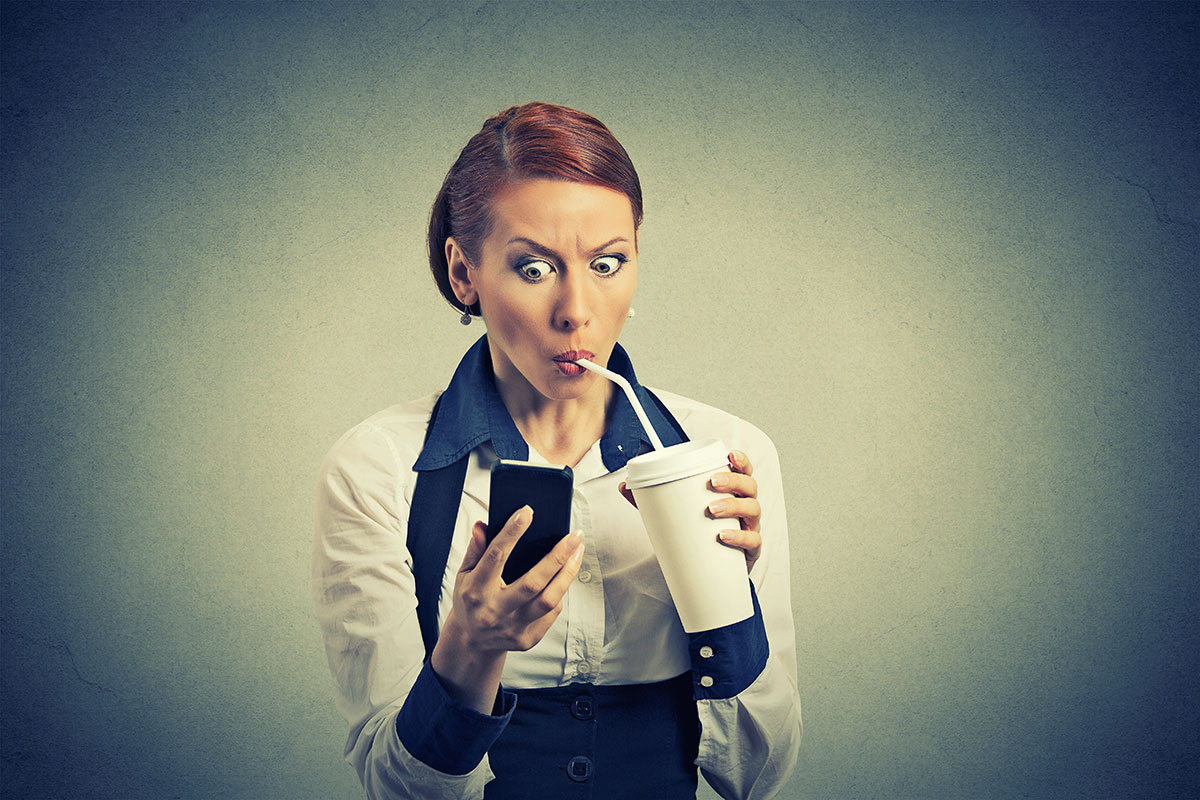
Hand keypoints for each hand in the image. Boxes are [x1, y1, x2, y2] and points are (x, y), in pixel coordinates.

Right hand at [431, 506, 582, 712]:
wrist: (471, 642)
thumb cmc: (470, 600)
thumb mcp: (464, 574)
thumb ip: (475, 550)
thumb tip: (483, 524)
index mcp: (475, 590)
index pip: (495, 557)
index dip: (511, 533)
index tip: (527, 512)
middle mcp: (494, 611)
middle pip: (532, 583)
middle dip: (557, 556)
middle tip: (574, 535)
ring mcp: (511, 628)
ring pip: (548, 601)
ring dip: (568, 574)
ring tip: (578, 552)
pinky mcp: (526, 640)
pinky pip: (551, 614)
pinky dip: (559, 593)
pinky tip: (563, 577)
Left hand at [618, 449, 761, 573]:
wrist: (712, 571)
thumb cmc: (700, 534)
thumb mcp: (677, 514)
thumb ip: (652, 500)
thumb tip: (624, 486)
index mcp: (732, 493)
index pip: (744, 471)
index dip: (741, 461)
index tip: (730, 454)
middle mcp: (746, 507)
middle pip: (750, 486)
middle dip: (733, 480)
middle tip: (712, 482)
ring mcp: (750, 528)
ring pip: (753, 509)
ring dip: (734, 505)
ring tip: (711, 508)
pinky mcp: (750, 551)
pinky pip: (753, 541)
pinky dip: (740, 537)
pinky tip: (723, 536)